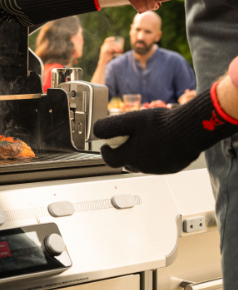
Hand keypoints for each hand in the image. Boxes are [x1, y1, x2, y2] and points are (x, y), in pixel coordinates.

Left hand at [94, 85, 237, 173]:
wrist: (191, 130)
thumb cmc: (161, 124)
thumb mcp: (131, 120)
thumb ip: (111, 126)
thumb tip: (97, 131)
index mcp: (131, 156)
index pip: (110, 160)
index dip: (106, 151)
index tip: (107, 144)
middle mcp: (143, 166)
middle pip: (125, 162)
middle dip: (123, 151)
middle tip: (128, 138)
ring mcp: (158, 169)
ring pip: (141, 164)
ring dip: (139, 154)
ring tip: (146, 137)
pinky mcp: (171, 168)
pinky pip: (157, 164)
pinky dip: (154, 155)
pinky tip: (160, 142)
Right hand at [98, 37, 122, 64]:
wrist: (104, 62)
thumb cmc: (108, 58)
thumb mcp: (110, 53)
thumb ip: (114, 50)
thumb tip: (121, 50)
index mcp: (104, 46)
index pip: (106, 40)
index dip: (110, 39)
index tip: (114, 38)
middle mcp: (103, 47)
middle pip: (110, 43)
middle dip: (115, 44)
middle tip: (120, 46)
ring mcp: (103, 49)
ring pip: (110, 45)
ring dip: (116, 47)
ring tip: (119, 50)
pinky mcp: (104, 51)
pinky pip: (110, 48)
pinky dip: (114, 49)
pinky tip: (117, 51)